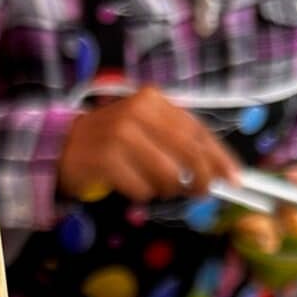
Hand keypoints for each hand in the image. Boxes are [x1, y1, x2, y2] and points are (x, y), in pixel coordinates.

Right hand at [58, 86, 238, 200]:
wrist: (62, 147)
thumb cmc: (110, 142)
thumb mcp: (145, 131)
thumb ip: (175, 145)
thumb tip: (212, 173)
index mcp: (154, 101)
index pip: (197, 130)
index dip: (219, 156)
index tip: (235, 178)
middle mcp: (139, 112)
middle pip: (188, 152)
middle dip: (202, 178)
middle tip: (204, 193)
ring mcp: (121, 135)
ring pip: (167, 174)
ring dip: (168, 189)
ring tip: (157, 188)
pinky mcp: (107, 160)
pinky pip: (141, 188)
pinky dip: (143, 194)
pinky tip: (132, 187)